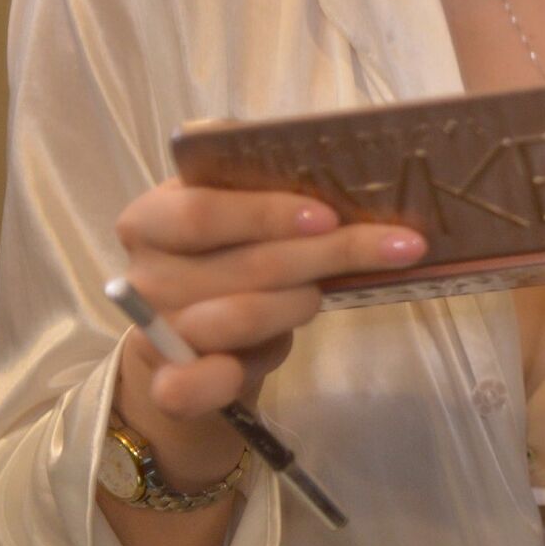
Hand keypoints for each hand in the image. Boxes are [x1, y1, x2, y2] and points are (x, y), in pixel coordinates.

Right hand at [111, 183, 423, 482]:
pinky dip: (222, 379)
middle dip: (329, 254)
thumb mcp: (241, 210)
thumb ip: (267, 183)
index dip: (267, 214)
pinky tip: (251, 365)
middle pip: (246, 264)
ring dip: (299, 304)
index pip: (200, 212)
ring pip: (240, 317)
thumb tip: (340, 157)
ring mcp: (152, 333)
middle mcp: (146, 275)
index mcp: (151, 219)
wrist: (195, 336)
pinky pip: (185, 388)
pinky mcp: (167, 383)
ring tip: (322, 296)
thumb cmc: (231, 255)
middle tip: (398, 246)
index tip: (329, 216)